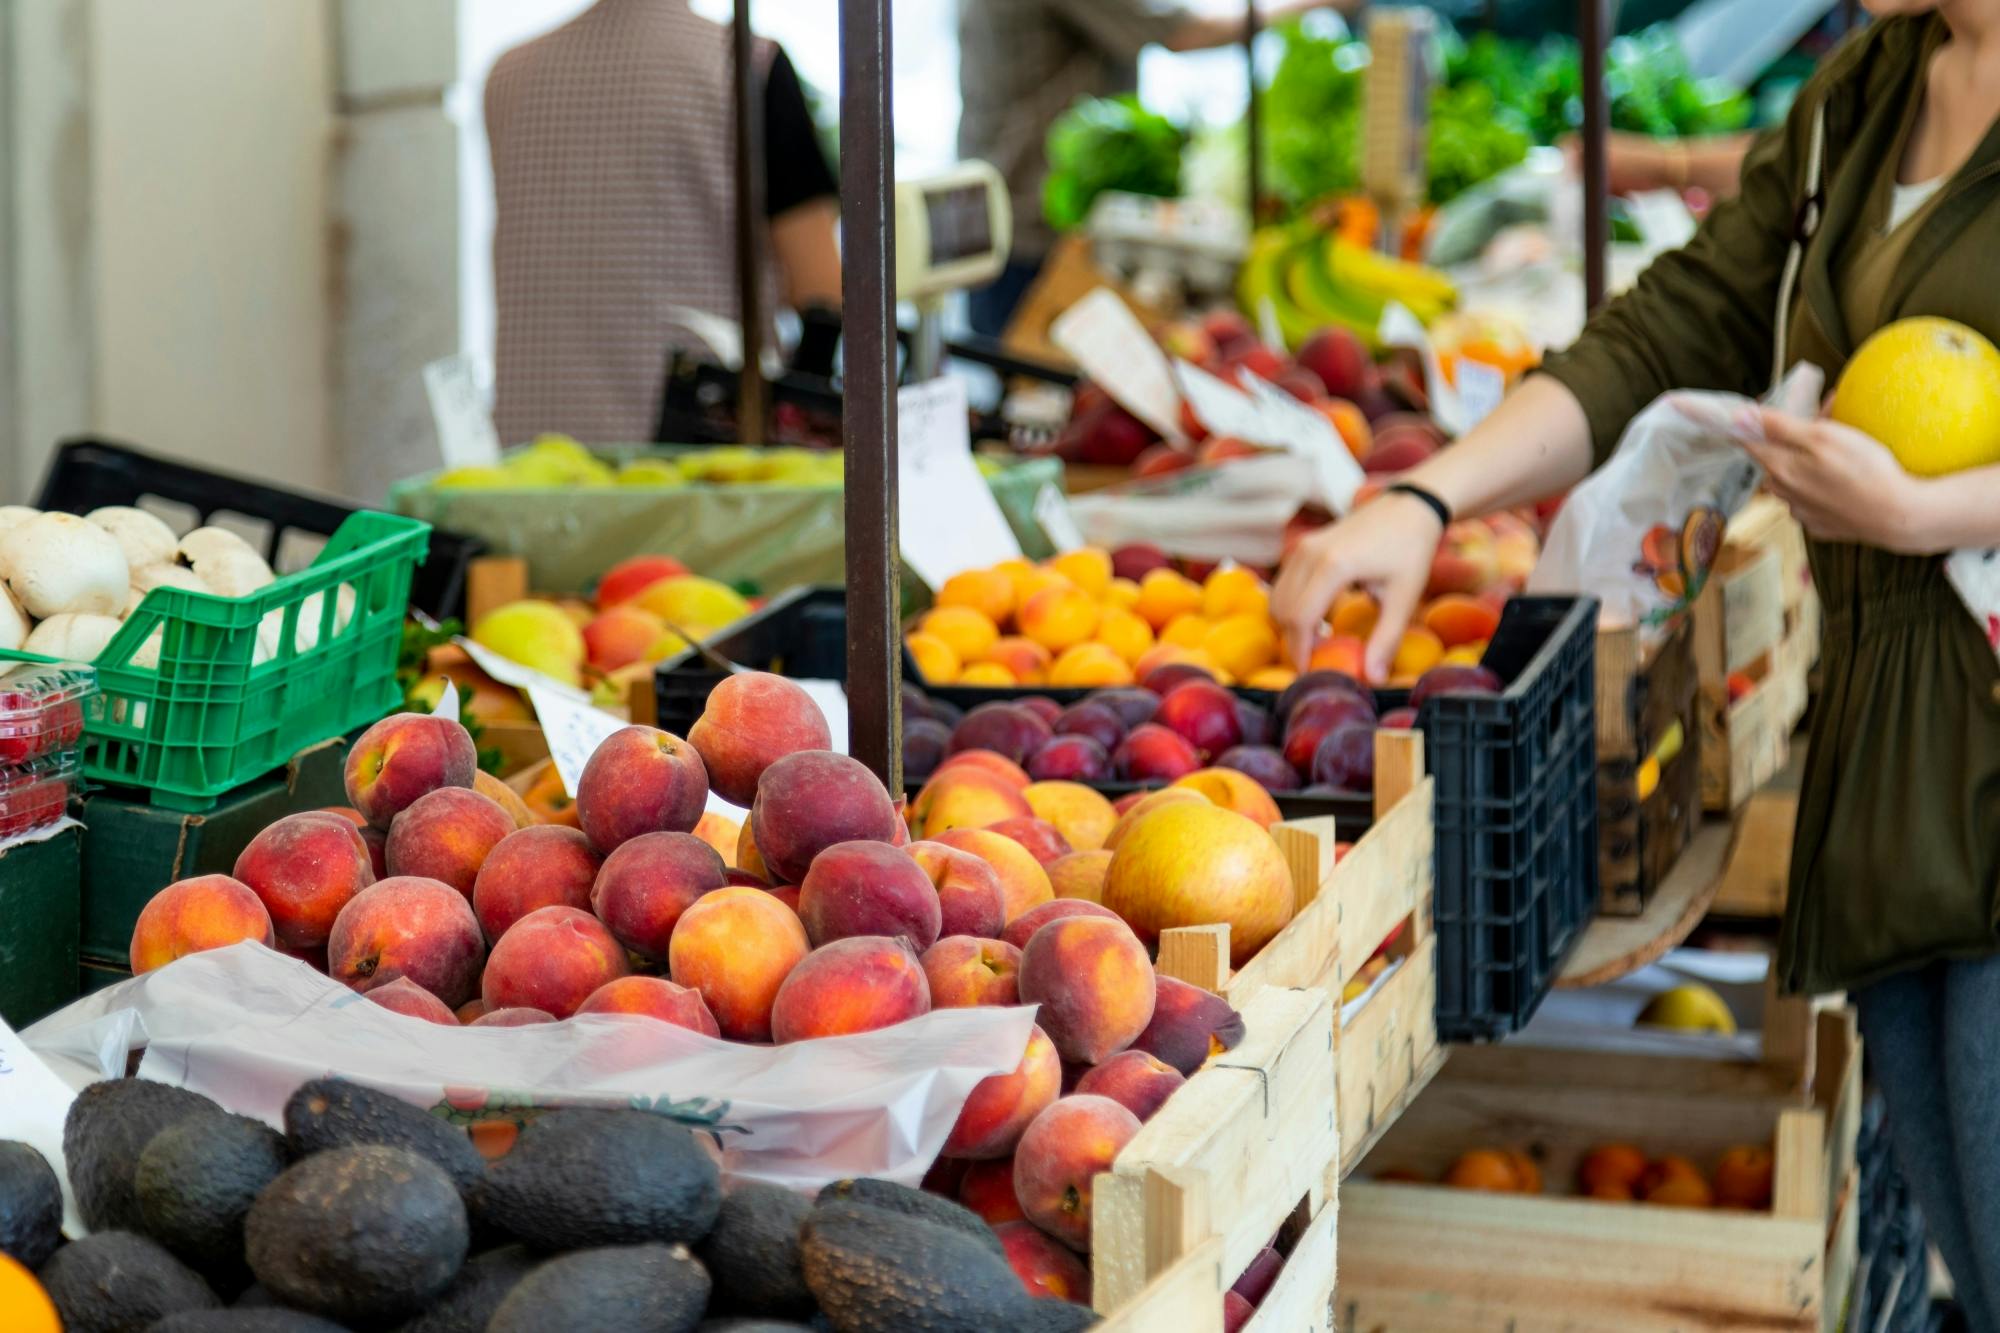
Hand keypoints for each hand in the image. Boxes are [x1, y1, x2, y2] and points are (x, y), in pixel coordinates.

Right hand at [1273, 492, 1442, 679]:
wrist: (1408, 507)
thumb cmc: (1410, 550)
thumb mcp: (1404, 597)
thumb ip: (1386, 639)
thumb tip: (1375, 678)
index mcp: (1333, 566)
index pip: (1300, 619)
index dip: (1300, 651)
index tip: (1309, 673)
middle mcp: (1309, 554)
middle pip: (1282, 611)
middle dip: (1292, 641)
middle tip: (1313, 662)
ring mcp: (1303, 547)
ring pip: (1277, 598)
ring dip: (1289, 624)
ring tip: (1315, 643)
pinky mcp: (1303, 546)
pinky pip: (1284, 584)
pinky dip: (1291, 606)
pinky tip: (1315, 619)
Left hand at [1741, 409, 1936, 552]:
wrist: (1896, 514)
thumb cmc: (1862, 470)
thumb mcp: (1822, 436)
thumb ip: (1778, 426)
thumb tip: (1739, 416)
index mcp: (1780, 468)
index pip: (1749, 443)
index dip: (1753, 425)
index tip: (1761, 415)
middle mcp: (1783, 493)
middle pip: (1772, 462)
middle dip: (1786, 444)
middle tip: (1815, 431)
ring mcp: (1801, 512)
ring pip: (1791, 482)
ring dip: (1803, 466)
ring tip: (1834, 456)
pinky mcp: (1820, 524)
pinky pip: (1812, 501)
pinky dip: (1820, 488)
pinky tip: (1843, 482)